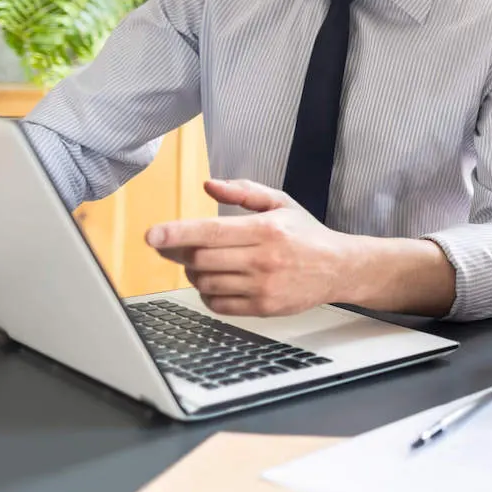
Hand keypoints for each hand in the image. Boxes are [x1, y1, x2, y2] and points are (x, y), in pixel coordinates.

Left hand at [145, 178, 354, 316]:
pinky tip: (218, 281)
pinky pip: (218, 304)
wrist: (339, 267)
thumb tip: (208, 184)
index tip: (151, 235)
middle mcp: (264, 258)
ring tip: (204, 263)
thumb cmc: (306, 234)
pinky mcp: (264, 307)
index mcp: (266, 229)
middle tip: (177, 247)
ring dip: (194, 273)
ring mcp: (263, 286)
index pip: (211, 232)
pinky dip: (208, 293)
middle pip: (202, 259)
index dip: (177, 233)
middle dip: (181, 253)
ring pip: (206, 283)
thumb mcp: (281, 203)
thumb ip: (244, 192)